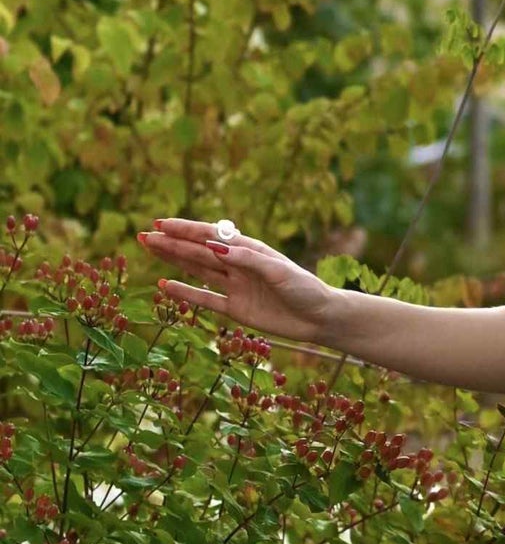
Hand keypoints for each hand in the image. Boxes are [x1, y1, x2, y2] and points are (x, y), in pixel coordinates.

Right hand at [136, 219, 342, 347]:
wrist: (320, 319)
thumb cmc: (305, 289)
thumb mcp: (278, 271)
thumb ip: (247, 260)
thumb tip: (214, 248)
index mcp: (248, 250)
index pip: (211, 236)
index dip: (185, 230)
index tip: (161, 224)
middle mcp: (238, 265)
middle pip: (198, 251)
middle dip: (172, 243)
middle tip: (144, 236)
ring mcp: (235, 286)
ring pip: (198, 270)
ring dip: (174, 260)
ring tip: (149, 249)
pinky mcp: (236, 309)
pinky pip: (206, 300)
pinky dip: (186, 293)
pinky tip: (164, 285)